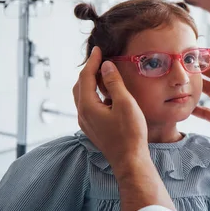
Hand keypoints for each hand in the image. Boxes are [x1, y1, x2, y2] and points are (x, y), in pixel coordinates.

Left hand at [73, 47, 149, 174]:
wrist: (130, 160)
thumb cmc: (130, 133)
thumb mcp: (125, 103)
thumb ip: (114, 83)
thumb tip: (105, 66)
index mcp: (87, 106)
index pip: (85, 77)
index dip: (92, 62)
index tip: (98, 50)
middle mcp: (82, 115)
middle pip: (80, 86)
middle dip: (88, 71)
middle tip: (99, 59)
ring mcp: (87, 123)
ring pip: (83, 97)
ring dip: (90, 83)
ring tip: (102, 73)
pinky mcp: (94, 129)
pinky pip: (89, 106)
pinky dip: (94, 94)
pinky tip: (107, 94)